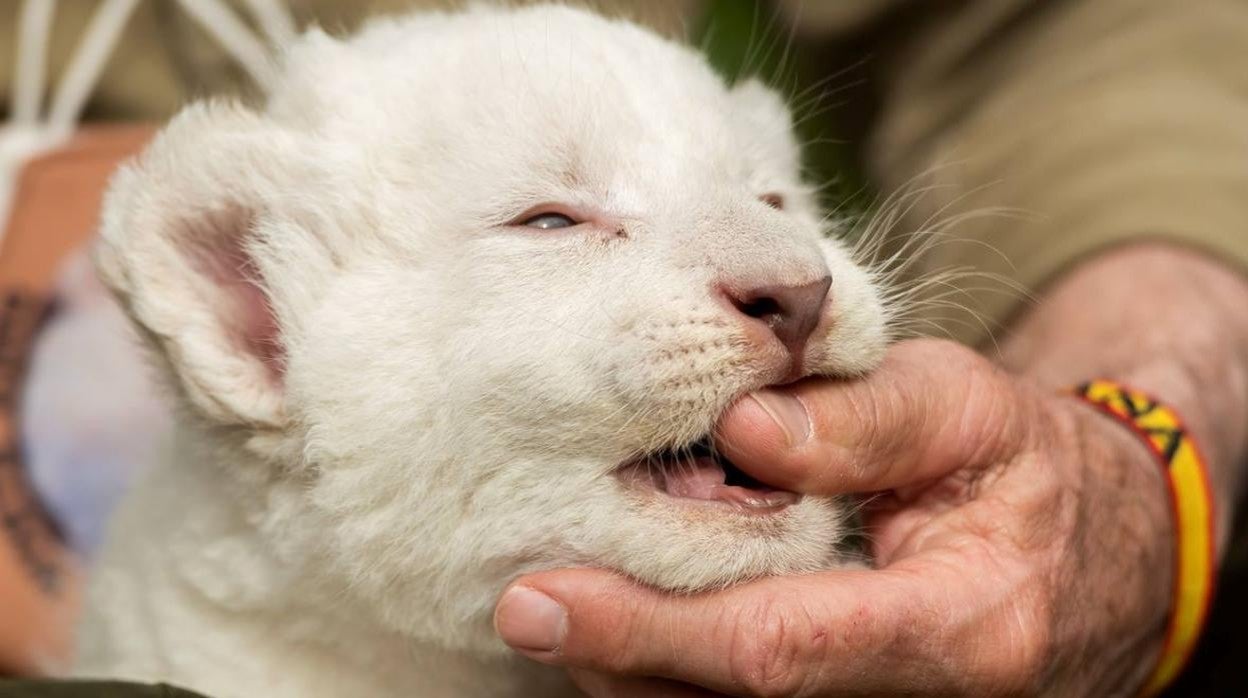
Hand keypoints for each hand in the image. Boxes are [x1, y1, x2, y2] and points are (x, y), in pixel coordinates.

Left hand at [495, 339, 1175, 695]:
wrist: (1091, 548)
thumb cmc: (1024, 464)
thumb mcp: (969, 406)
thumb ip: (866, 419)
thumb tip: (744, 432)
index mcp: (957, 629)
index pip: (779, 650)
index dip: (652, 630)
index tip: (543, 599)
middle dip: (614, 658)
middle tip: (526, 599)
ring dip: (629, 667)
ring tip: (570, 596)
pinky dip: (668, 665)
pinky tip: (627, 610)